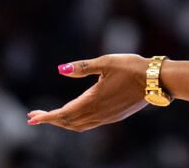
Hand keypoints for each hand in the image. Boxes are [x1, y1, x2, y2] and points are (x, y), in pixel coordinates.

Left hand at [27, 54, 147, 131]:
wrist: (157, 80)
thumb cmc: (131, 67)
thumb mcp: (105, 62)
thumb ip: (81, 67)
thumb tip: (60, 69)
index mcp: (93, 100)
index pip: (63, 114)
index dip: (46, 117)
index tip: (32, 118)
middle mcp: (98, 113)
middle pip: (68, 122)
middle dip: (50, 120)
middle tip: (34, 117)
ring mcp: (107, 117)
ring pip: (78, 125)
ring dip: (62, 122)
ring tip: (50, 116)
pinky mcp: (114, 116)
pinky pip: (89, 124)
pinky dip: (75, 121)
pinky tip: (74, 114)